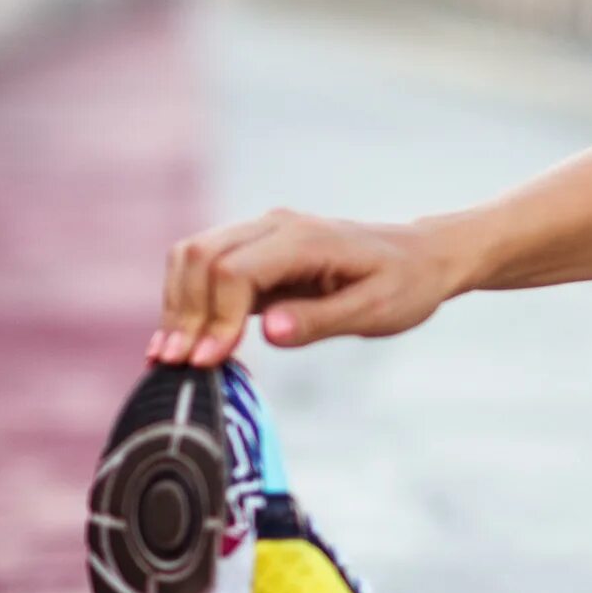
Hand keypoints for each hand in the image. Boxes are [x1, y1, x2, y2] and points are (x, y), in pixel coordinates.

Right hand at [150, 209, 470, 365]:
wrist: (421, 257)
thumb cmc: (405, 285)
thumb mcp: (376, 311)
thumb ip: (321, 320)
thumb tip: (269, 331)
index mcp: (306, 239)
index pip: (234, 270)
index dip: (214, 318)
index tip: (206, 362)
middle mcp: (275, 226)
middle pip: (200, 256)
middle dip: (183, 312)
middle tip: (176, 366)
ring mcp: (261, 233)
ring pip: (192, 255)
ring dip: (176, 305)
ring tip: (170, 358)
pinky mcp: (255, 250)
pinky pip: (205, 266)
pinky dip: (186, 299)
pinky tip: (184, 340)